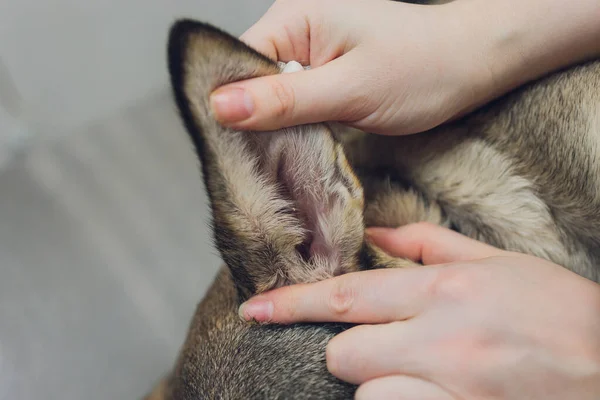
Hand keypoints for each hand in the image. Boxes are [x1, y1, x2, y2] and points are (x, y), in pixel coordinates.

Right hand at [209, 0, 599, 135]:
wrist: (471, 64)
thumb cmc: (423, 68)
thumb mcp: (352, 89)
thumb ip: (286, 100)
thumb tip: (220, 106)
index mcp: (293, 19)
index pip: (234, 65)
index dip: (228, 107)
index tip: (232, 152)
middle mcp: (293, 31)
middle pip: (246, 82)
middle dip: (250, 122)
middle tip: (258, 166)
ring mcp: (307, 53)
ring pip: (268, 97)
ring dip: (272, 129)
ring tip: (279, 160)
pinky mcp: (322, 75)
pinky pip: (291, 104)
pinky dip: (292, 128)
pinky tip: (297, 148)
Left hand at [238, 223, 599, 398]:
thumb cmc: (561, 313)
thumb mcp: (499, 262)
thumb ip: (430, 245)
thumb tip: (377, 234)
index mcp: (445, 290)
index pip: (346, 294)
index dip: (293, 302)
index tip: (256, 308)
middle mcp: (442, 337)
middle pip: (345, 349)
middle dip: (348, 349)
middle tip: (381, 345)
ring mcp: (452, 387)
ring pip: (365, 393)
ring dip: (375, 385)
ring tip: (413, 376)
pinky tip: (426, 393)